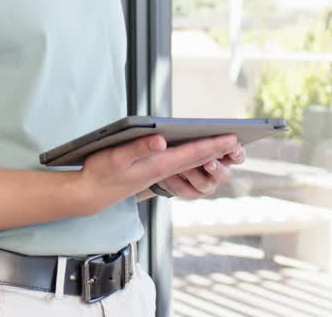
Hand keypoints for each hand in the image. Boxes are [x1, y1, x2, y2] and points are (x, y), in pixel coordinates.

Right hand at [77, 133, 241, 213]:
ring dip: (209, 153)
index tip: (232, 139)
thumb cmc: (101, 172)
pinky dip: (194, 156)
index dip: (213, 146)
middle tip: (239, 140)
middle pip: (196, 158)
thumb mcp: (116, 157)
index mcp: (158, 165)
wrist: (92, 193)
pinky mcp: (154, 170)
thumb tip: (161, 140)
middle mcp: (163, 169)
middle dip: (218, 150)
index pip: (192, 154)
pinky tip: (199, 151)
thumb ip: (138, 148)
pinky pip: (181, 163)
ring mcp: (159, 171)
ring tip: (226, 144)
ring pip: (190, 162)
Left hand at [154, 143, 245, 198]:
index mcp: (225, 156)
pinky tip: (168, 175)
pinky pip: (185, 190)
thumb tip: (173, 135)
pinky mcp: (191, 193)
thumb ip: (195, 133)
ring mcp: (207, 185)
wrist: (172, 162)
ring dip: (194, 174)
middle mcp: (219, 173)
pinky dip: (176, 182)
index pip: (238, 156)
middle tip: (208, 163)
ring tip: (184, 166)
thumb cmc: (187, 143)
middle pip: (224, 174)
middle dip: (216, 168)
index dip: (237, 153)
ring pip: (204, 184)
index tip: (233, 146)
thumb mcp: (192, 136)